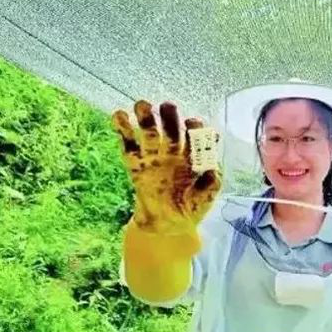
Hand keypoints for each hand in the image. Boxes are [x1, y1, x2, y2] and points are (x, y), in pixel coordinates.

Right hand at [112, 100, 220, 253]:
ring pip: (150, 134)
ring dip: (146, 119)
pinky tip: (119, 116)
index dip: (195, 128)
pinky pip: (129, 147)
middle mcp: (174, 153)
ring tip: (142, 105)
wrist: (167, 227)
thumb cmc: (191, 209)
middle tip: (167, 106)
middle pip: (171, 130)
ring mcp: (154, 158)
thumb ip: (211, 182)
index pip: (195, 137)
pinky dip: (123, 131)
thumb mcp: (206, 197)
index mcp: (192, 157)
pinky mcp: (136, 166)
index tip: (192, 123)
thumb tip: (212, 167)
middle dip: (170, 118)